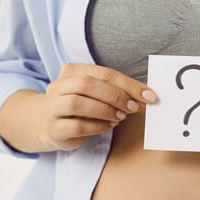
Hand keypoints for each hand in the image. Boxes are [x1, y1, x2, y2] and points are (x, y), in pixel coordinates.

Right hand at [40, 63, 157, 151]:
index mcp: (71, 71)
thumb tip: (145, 96)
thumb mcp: (96, 93)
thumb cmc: (81, 107)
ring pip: (77, 103)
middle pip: (87, 84)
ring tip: (121, 117)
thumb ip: (115, 91)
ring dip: (105, 110)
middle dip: (115, 96)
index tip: (148, 95)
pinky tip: (109, 126)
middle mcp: (58, 86)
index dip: (128, 84)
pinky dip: (97, 126)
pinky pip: (76, 126)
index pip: (103, 73)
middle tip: (134, 107)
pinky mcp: (54, 128)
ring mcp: (53, 107)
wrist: (51, 124)